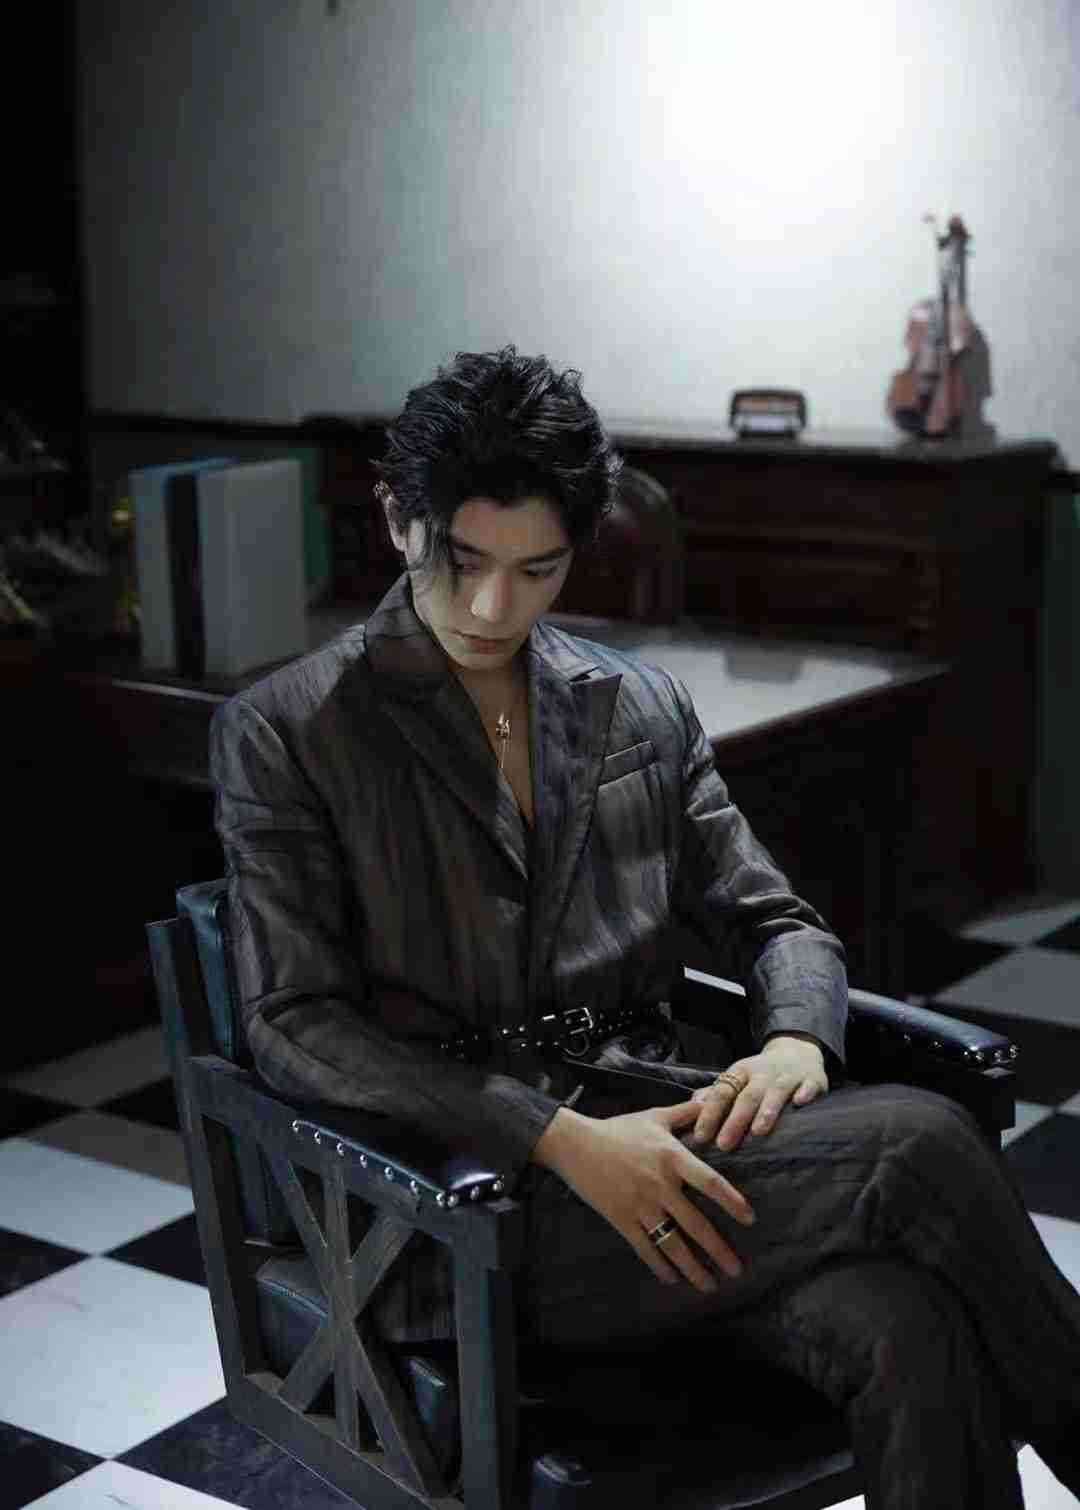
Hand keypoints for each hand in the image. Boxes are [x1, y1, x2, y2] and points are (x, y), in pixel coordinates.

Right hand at [531, 1101, 754, 1292]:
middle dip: (718, 1250)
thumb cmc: (619, 1130)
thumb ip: (685, 1113)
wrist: (577, 1144)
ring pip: (672, 1243)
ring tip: (709, 1285)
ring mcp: (641, 1205)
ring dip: (693, 1267)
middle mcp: (660, 1185)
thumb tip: (711, 1101)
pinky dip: (660, 1266)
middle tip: (737, 1270)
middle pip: (696, 1224)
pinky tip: (672, 1279)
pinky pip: (645, 1248)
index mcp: (672, 1157)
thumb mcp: (655, 1117)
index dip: (732, 1202)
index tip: (750, 1219)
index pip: (710, 1182)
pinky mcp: (622, 1219)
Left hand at [689, 1034, 828, 1151]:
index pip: (722, 1093)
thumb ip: (715, 1095)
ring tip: (759, 1131)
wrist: (797, 1052)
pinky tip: (800, 1103)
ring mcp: (787, 1075)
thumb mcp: (736, 1080)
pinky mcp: (811, 1079)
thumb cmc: (760, 1076)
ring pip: (776, 1091)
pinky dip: (804, 1093)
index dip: (710, 1113)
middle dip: (735, 1120)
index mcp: (740, 1073)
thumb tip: (690, 1110)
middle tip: (724, 1144)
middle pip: (747, 1096)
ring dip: (767, 1109)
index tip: (700, 1136)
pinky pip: (808, 1085)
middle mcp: (762, 1073)